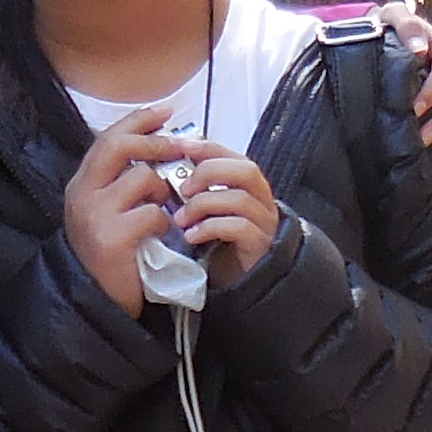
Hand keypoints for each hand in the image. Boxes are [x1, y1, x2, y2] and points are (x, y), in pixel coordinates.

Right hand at [62, 108, 186, 311]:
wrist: (95, 302)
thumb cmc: (109, 256)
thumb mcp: (104, 214)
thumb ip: (120, 184)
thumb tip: (159, 149)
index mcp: (80, 185)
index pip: (107, 138)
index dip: (138, 121)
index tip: (165, 111)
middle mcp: (82, 194)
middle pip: (120, 146)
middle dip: (156, 142)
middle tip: (180, 146)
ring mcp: (95, 214)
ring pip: (143, 179)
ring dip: (163, 193)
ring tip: (161, 212)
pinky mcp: (113, 237)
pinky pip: (153, 213)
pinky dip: (163, 222)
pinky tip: (158, 236)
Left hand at [156, 140, 282, 284]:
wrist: (240, 285)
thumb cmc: (220, 246)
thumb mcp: (207, 212)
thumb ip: (197, 191)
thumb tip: (167, 170)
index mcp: (249, 187)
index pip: (234, 155)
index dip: (208, 148)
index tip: (179, 146)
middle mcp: (262, 201)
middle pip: (246, 170)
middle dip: (210, 172)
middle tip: (183, 188)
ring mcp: (263, 224)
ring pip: (240, 199)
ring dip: (204, 204)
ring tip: (180, 218)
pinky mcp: (259, 246)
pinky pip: (239, 228)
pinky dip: (210, 228)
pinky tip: (191, 236)